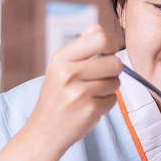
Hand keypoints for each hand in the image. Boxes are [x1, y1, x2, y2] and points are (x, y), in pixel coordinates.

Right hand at [26, 25, 121, 153]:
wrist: (44, 132)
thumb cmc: (56, 98)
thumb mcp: (60, 68)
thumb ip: (81, 48)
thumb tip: (97, 28)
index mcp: (61, 58)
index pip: (100, 39)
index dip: (111, 45)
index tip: (108, 53)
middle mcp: (68, 73)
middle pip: (114, 62)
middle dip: (113, 71)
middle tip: (100, 78)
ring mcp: (79, 93)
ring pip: (116, 82)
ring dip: (109, 89)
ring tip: (91, 94)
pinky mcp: (89, 110)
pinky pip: (113, 100)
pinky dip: (106, 104)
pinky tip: (90, 106)